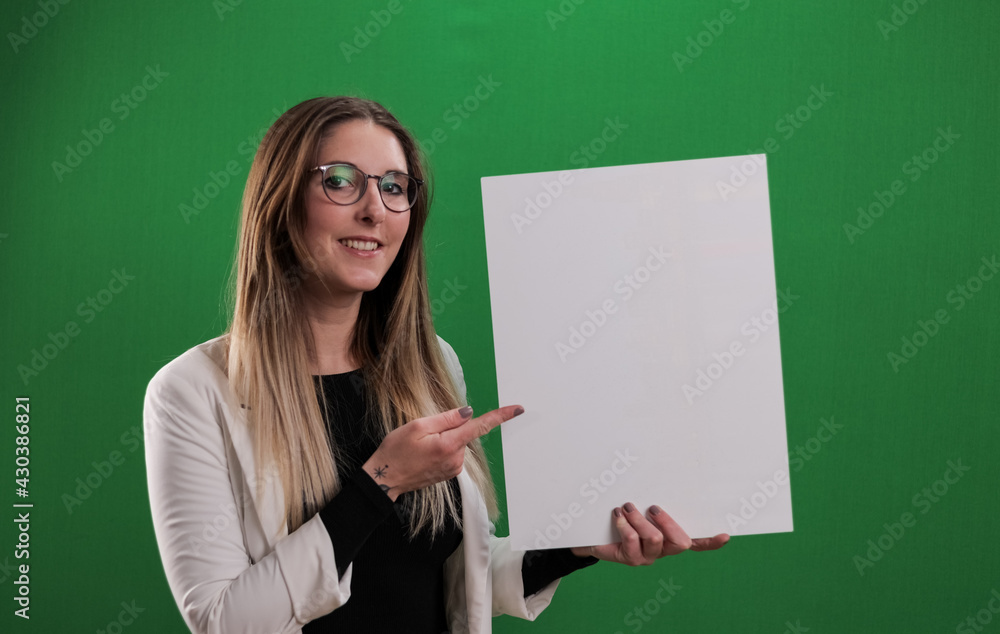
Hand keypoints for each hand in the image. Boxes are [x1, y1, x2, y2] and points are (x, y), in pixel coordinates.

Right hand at [362, 404, 523, 500]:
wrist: (385, 479)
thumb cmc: (395, 451)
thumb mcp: (416, 426)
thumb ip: (445, 418)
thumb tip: (467, 412)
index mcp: (449, 445)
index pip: (479, 426)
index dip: (500, 416)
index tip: (517, 409)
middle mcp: (455, 459)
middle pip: (463, 432)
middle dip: (447, 427)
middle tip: (422, 434)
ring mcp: (453, 468)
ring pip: (456, 442)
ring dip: (443, 439)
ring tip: (419, 446)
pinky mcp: (448, 473)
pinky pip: (451, 452)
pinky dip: (441, 448)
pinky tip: (422, 454)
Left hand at [570, 503, 728, 564]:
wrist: (595, 533)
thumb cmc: (623, 515)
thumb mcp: (639, 505)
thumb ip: (653, 498)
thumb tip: (663, 472)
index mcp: (671, 536)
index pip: (697, 542)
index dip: (711, 541)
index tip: (725, 534)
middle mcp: (664, 550)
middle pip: (681, 542)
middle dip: (668, 522)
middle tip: (653, 507)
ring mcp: (649, 557)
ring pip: (655, 539)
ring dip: (640, 519)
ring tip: (627, 506)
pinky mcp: (631, 559)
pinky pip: (632, 541)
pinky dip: (623, 524)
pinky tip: (617, 514)